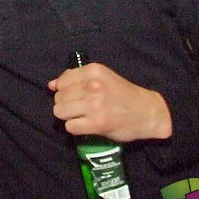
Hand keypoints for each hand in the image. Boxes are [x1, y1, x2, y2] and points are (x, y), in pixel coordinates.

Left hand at [49, 62, 170, 141]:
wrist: (148, 112)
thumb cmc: (123, 94)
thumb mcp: (101, 78)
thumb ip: (76, 79)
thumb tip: (51, 85)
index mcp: (93, 70)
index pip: (61, 82)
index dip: (65, 91)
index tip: (77, 96)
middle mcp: (92, 85)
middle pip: (59, 98)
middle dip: (66, 104)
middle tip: (81, 108)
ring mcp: (94, 104)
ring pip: (60, 111)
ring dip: (68, 116)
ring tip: (82, 116)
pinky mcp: (96, 123)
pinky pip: (70, 126)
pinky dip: (75, 127)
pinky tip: (86, 125)